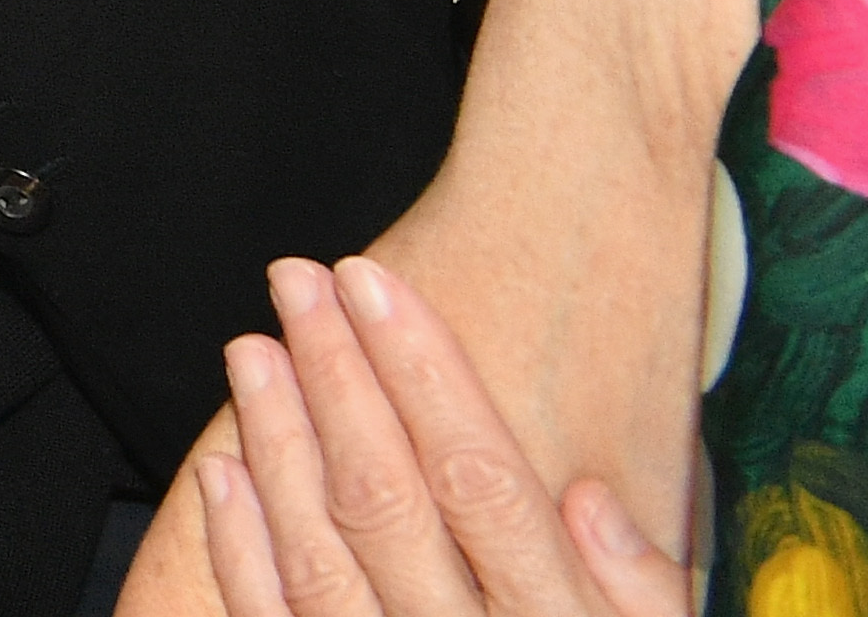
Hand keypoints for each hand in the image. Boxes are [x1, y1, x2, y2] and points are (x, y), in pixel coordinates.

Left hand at [183, 258, 687, 616]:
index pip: (480, 479)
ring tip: (254, 350)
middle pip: (387, 498)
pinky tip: (223, 474)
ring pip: (317, 551)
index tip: (376, 283)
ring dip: (277, 443)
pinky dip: (241, 547)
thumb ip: (644, 591)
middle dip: (335, 378)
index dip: (420, 371)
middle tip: (297, 282)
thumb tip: (587, 495)